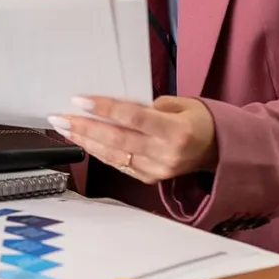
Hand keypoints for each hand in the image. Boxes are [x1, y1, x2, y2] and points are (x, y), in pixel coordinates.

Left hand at [48, 94, 217, 183]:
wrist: (218, 149)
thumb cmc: (199, 120)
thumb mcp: (180, 103)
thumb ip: (148, 106)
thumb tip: (114, 107)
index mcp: (176, 131)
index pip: (133, 118)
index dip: (104, 109)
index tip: (80, 100)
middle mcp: (166, 153)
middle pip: (117, 140)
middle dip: (84, 128)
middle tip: (60, 117)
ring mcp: (157, 169)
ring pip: (114, 156)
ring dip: (85, 142)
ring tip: (65, 129)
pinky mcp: (151, 178)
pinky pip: (119, 165)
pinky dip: (100, 153)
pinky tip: (84, 143)